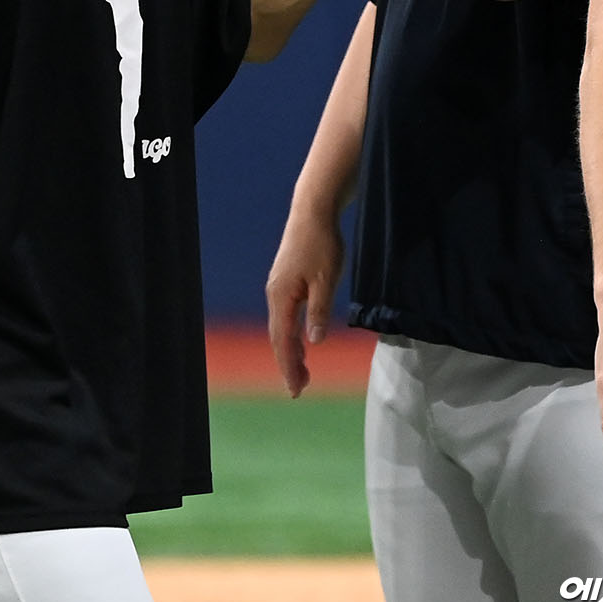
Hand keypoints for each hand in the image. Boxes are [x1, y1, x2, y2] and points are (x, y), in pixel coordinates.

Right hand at [266, 211, 345, 397]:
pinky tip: (301, 339)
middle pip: (279, 337)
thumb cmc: (322, 244)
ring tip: (303, 372)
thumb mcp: (327, 279)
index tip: (296, 391)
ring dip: (291, 349)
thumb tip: (314, 341)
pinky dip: (293, 332)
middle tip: (300, 389)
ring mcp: (279, 286)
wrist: (313, 211)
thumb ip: (320, 311)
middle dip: (289, 363)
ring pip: (283, 326)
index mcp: (282, 296)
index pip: (283, 340)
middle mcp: (275, 294)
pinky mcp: (286, 280)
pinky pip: (286, 314)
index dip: (289, 367)